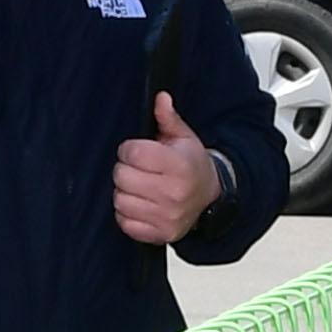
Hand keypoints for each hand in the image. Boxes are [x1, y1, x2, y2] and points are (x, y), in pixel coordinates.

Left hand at [114, 94, 220, 245]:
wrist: (210, 197)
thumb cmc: (192, 166)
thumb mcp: (183, 138)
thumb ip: (167, 117)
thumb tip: (160, 97)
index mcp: (178, 166)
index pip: (133, 153)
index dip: (129, 149)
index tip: (137, 151)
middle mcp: (173, 193)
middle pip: (122, 176)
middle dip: (125, 169)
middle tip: (138, 169)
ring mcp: (166, 216)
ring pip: (120, 200)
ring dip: (124, 192)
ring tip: (139, 186)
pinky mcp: (159, 234)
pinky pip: (125, 223)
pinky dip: (127, 214)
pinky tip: (140, 204)